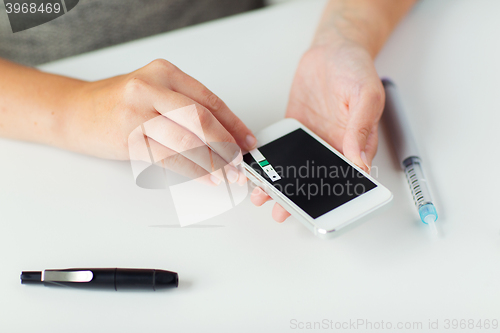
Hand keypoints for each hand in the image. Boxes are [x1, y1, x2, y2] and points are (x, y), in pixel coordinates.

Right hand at [65, 59, 256, 184]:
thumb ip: (185, 107)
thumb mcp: (154, 92)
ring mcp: (138, 113)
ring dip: (213, 162)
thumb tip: (223, 136)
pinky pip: (168, 158)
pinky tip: (205, 178)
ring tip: (227, 176)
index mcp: (165, 73)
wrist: (74, 111)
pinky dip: (192, 171)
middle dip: (226, 145)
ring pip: (187, 141)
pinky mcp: (128, 138)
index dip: (233, 125)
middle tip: (239, 163)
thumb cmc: (116, 103)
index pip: (210, 101)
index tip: (247, 142)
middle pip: (201, 120)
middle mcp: (152, 88)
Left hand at [251, 40, 384, 221]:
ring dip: (280, 185)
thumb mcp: (366, 95)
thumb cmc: (355, 69)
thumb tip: (359, 160)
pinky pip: (280, 150)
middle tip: (280, 210)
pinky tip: (256, 170)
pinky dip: (269, 162)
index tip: (315, 212)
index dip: (330, 198)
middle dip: (297, 199)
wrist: (332, 50)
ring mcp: (311, 141)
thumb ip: (362, 127)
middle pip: (315, 180)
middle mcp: (332, 147)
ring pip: (295, 170)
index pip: (344, 179)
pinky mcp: (294, 130)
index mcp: (355, 145)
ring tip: (263, 196)